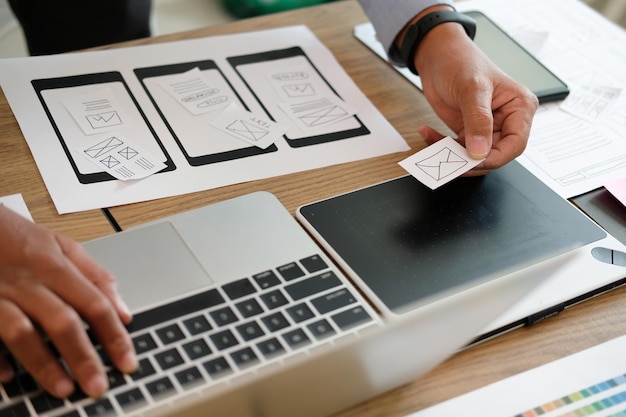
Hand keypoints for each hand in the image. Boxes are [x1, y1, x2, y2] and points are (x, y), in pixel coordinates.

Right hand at [0, 205, 136, 397]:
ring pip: (22, 332)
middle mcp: (27, 281)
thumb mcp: (62, 245)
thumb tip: (124, 312)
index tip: (127, 362)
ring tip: (63, 389)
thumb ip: (96, 276)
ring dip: (43, 363)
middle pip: (62, 321)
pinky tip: (9, 377)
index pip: (94, 304)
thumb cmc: (18, 238)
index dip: (114, 336)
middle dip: (82, 356)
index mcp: (54, 265)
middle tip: (97, 385)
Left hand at [413, 19, 537, 174]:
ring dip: (453, 155)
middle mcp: (507, 120)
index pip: (515, 144)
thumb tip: (480, 151)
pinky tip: (428, 135)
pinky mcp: (468, 131)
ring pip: (475, 156)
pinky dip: (442, 146)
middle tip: (448, 158)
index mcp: (519, 107)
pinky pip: (458, 149)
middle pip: (495, 155)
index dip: (495, 158)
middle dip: (471, 160)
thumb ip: (478, 121)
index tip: (473, 161)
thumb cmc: (461, 61)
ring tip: (434, 144)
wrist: (437, 55)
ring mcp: (486, 127)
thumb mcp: (472, 89)